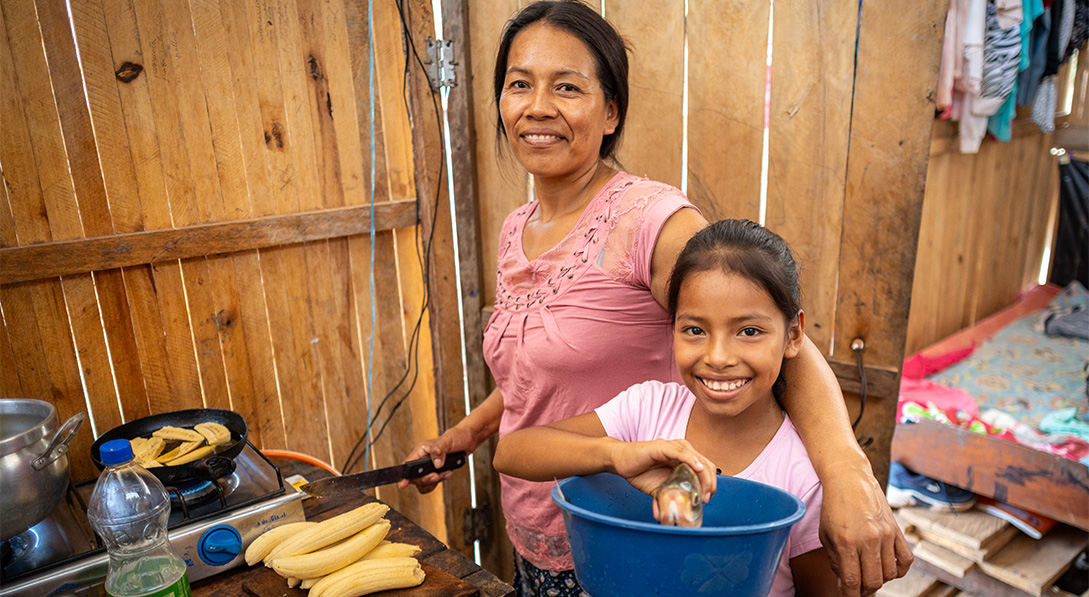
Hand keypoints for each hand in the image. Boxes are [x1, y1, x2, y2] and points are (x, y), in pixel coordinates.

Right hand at [396, 426, 475, 493]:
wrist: (468, 440)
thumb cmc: (456, 436)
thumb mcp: (447, 441)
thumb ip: (439, 451)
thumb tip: (436, 464)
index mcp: (421, 451)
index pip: (407, 465)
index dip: (404, 475)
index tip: (403, 484)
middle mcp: (422, 460)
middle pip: (415, 477)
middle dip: (426, 479)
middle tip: (436, 476)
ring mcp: (429, 467)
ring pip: (423, 482)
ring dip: (434, 481)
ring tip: (446, 473)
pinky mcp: (437, 472)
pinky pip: (432, 483)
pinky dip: (439, 482)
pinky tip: (447, 474)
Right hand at [610, 439, 717, 503]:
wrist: (620, 461)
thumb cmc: (639, 472)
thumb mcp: (657, 489)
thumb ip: (665, 499)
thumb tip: (666, 517)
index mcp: (684, 460)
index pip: (706, 469)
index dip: (710, 484)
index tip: (706, 499)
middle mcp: (682, 451)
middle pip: (706, 465)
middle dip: (710, 483)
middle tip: (705, 498)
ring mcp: (673, 447)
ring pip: (697, 459)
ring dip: (704, 476)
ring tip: (703, 490)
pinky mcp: (662, 447)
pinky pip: (681, 453)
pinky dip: (691, 460)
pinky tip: (697, 468)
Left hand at [818, 463, 912, 595]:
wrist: (849, 478)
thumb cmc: (833, 506)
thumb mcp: (825, 534)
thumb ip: (835, 560)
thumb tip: (844, 582)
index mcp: (846, 541)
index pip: (851, 581)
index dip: (849, 596)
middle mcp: (868, 540)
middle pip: (873, 582)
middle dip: (863, 591)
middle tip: (856, 587)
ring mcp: (885, 535)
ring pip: (889, 574)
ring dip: (879, 580)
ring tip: (868, 574)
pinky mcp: (897, 530)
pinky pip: (905, 560)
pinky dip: (898, 570)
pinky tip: (887, 567)